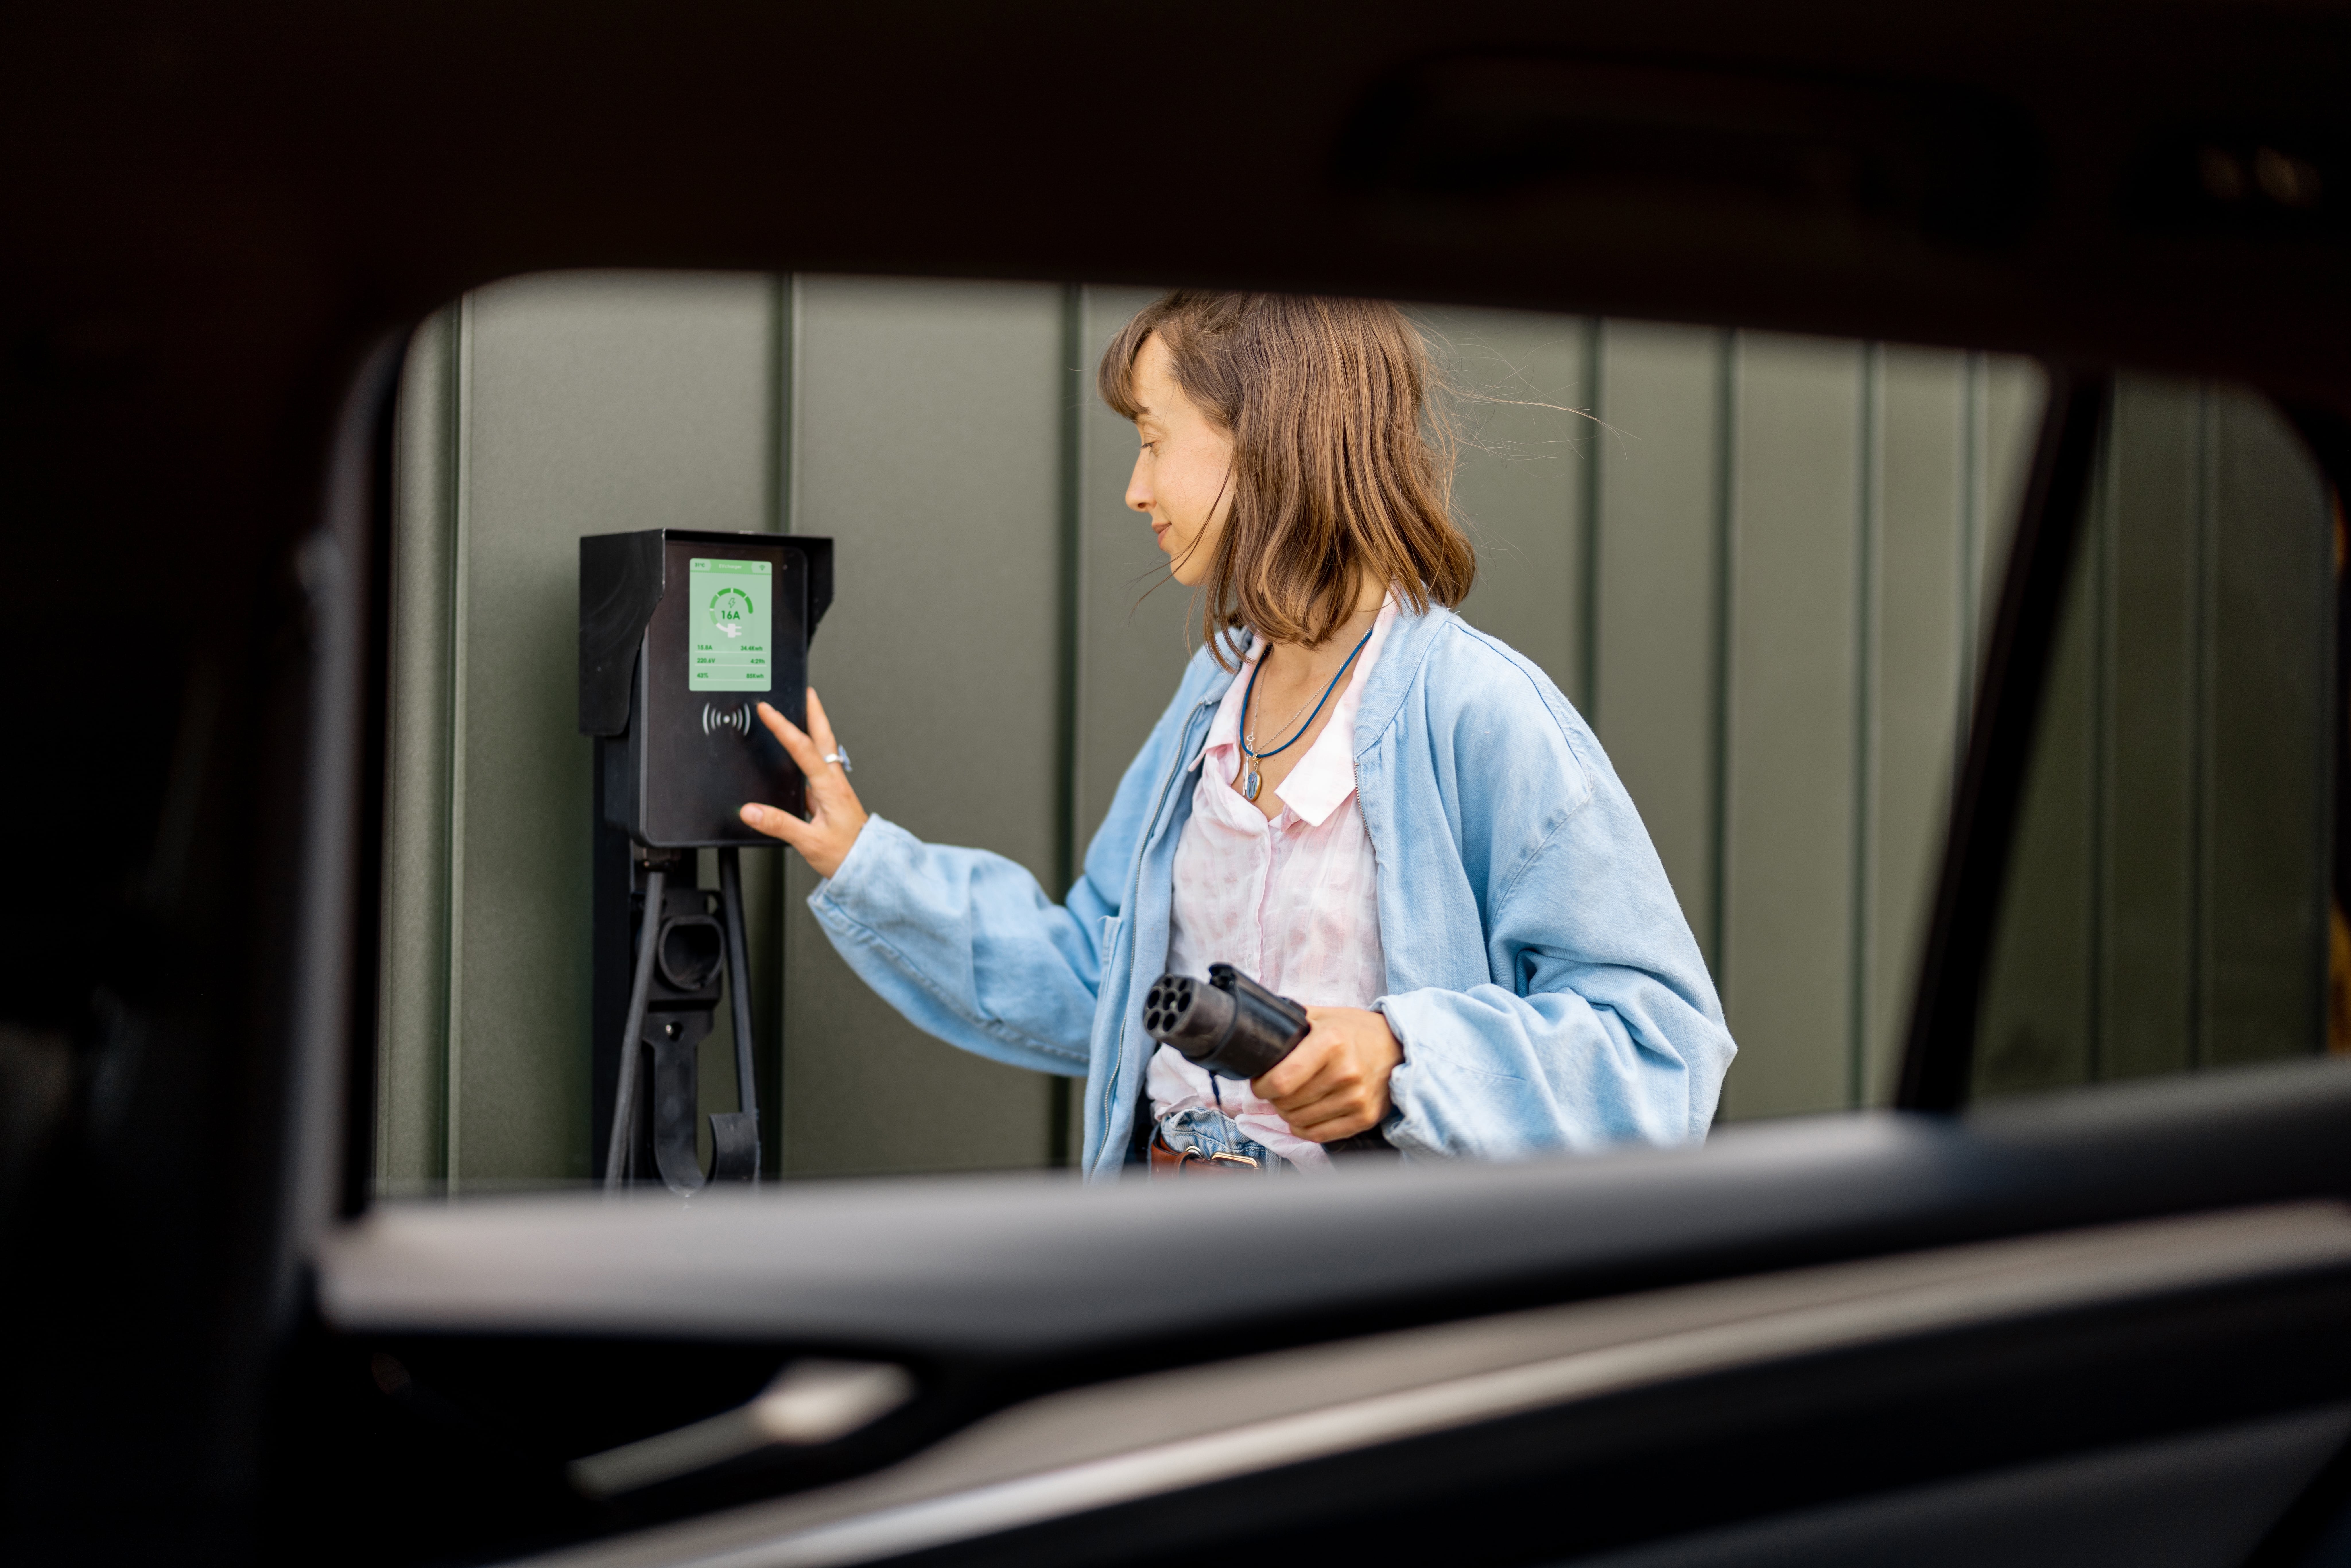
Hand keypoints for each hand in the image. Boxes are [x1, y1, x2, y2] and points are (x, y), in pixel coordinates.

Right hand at [740, 688, 867, 878]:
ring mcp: (835, 789)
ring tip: (803, 713)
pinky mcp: (832, 797)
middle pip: (823, 739)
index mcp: (830, 788)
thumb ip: (779, 825)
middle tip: (806, 691)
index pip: (803, 749)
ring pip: (823, 751)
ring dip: (814, 729)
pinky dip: (809, 753)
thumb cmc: (847, 855)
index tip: (768, 710)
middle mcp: (835, 783)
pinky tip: (800, 756)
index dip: (784, 727)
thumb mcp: (810, 842)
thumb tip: (751, 811)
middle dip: (814, 712)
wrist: (870, 866)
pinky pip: (818, 767)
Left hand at [1251, 1006, 1401, 1141]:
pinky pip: (1318, 1134)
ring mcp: (1357, 1098)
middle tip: (1277, 1089)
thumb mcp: (1324, 1016)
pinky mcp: (1365, 1117)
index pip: (1282, 1080)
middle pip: (1288, 1102)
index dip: (1262, 1086)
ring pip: (1300, 1121)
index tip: (1261, 1083)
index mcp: (1332, 1042)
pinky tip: (1304, 1115)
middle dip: (1274, 1098)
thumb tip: (1260, 1034)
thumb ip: (1292, 1023)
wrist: (1398, 1048)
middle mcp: (1346, 1072)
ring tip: (1291, 1100)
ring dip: (1287, 1113)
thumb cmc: (1355, 1031)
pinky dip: (1303, 1128)